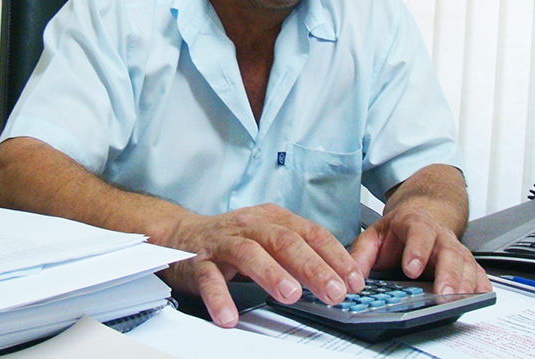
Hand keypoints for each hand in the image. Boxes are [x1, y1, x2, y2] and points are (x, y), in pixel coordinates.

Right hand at [158, 203, 365, 327]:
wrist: (181, 235)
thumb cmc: (232, 240)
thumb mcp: (269, 239)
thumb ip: (299, 253)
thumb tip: (339, 277)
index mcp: (273, 219)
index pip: (310, 233)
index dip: (335, 256)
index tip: (354, 279)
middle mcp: (250, 226)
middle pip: (285, 241)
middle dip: (312, 267)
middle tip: (333, 291)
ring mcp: (224, 243)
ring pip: (249, 253)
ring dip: (272, 274)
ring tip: (291, 295)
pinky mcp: (199, 261)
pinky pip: (209, 279)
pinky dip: (219, 297)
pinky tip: (230, 315)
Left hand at [348, 204, 490, 294]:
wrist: (418, 221)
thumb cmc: (396, 232)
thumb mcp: (373, 236)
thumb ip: (361, 255)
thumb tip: (352, 278)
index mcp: (415, 223)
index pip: (419, 233)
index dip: (417, 250)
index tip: (411, 269)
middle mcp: (439, 235)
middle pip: (448, 251)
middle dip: (447, 273)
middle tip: (442, 293)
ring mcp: (454, 248)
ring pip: (465, 263)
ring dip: (464, 282)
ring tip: (459, 300)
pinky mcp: (465, 263)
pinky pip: (478, 273)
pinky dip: (481, 285)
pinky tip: (479, 296)